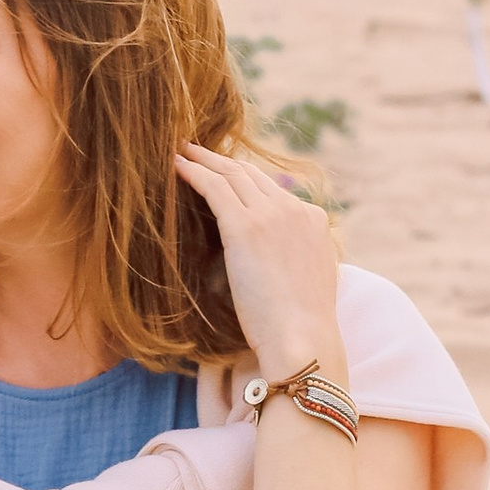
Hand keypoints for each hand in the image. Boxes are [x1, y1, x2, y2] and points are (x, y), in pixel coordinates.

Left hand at [176, 142, 344, 384]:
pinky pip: (214, 188)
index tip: (223, 173)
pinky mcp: (246, 227)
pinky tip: (176, 166)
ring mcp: (272, 215)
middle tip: (196, 150)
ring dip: (204, 159)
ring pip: (232, 174)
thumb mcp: (304, 282)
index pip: (272, 189)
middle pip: (251, 174)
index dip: (244, 178)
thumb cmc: (298, 327)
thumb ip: (289, 259)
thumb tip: (266, 265)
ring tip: (181, 151)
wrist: (302, 339)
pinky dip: (194, 172)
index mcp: (313, 220)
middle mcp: (295, 209)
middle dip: (222, 160)